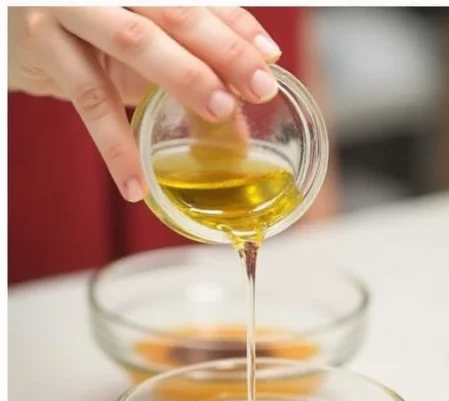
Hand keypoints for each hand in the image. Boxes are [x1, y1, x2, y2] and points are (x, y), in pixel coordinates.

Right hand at [9, 7, 281, 201]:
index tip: (271, 60)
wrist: (12, 26)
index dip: (238, 27)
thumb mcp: (142, 42)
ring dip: (183, 78)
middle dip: (223, 50)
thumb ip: (190, 70)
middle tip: (260, 88)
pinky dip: (116, 146)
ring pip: (134, 41)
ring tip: (220, 115)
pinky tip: (137, 185)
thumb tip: (243, 131)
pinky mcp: (44, 45)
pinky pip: (88, 99)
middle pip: (174, 11)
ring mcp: (72, 9)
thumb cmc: (92, 34)